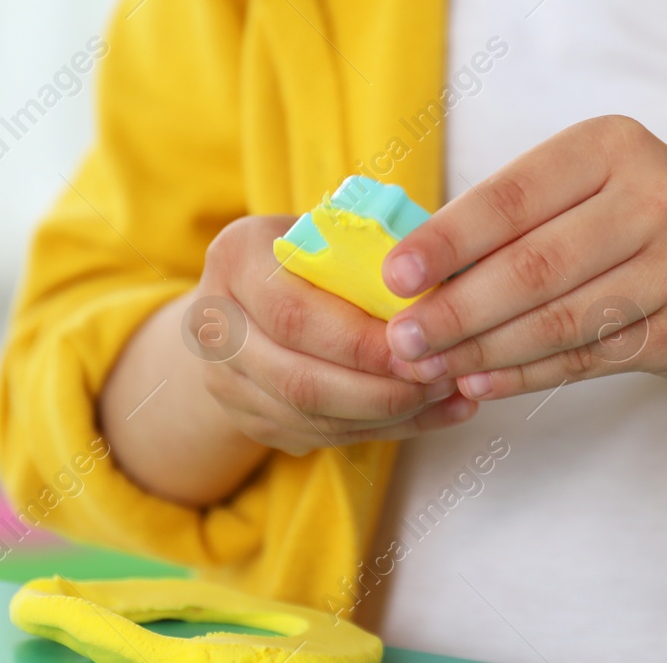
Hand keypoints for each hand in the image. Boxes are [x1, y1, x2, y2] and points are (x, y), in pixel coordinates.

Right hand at [190, 215, 476, 456]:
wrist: (244, 299)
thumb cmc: (307, 252)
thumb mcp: (327, 230)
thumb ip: (370, 249)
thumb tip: (450, 280)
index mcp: (235, 258)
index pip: (294, 313)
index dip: (359, 339)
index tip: (419, 343)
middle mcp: (215, 324)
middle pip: (301, 379)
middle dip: (380, 388)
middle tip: (441, 376)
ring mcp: (226, 381)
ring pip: (312, 418)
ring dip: (390, 414)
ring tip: (448, 394)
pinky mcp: (249, 421)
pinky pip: (322, 436)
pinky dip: (386, 429)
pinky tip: (435, 413)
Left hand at [377, 116, 666, 487]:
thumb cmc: (636, 219)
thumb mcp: (588, 187)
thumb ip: (513, 218)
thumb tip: (412, 269)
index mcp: (611, 146)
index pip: (512, 197)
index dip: (448, 239)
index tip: (395, 275)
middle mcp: (654, 198)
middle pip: (534, 266)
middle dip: (457, 309)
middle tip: (400, 339)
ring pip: (559, 320)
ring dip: (484, 349)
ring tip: (429, 366)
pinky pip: (589, 358)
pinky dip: (527, 373)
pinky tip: (481, 380)